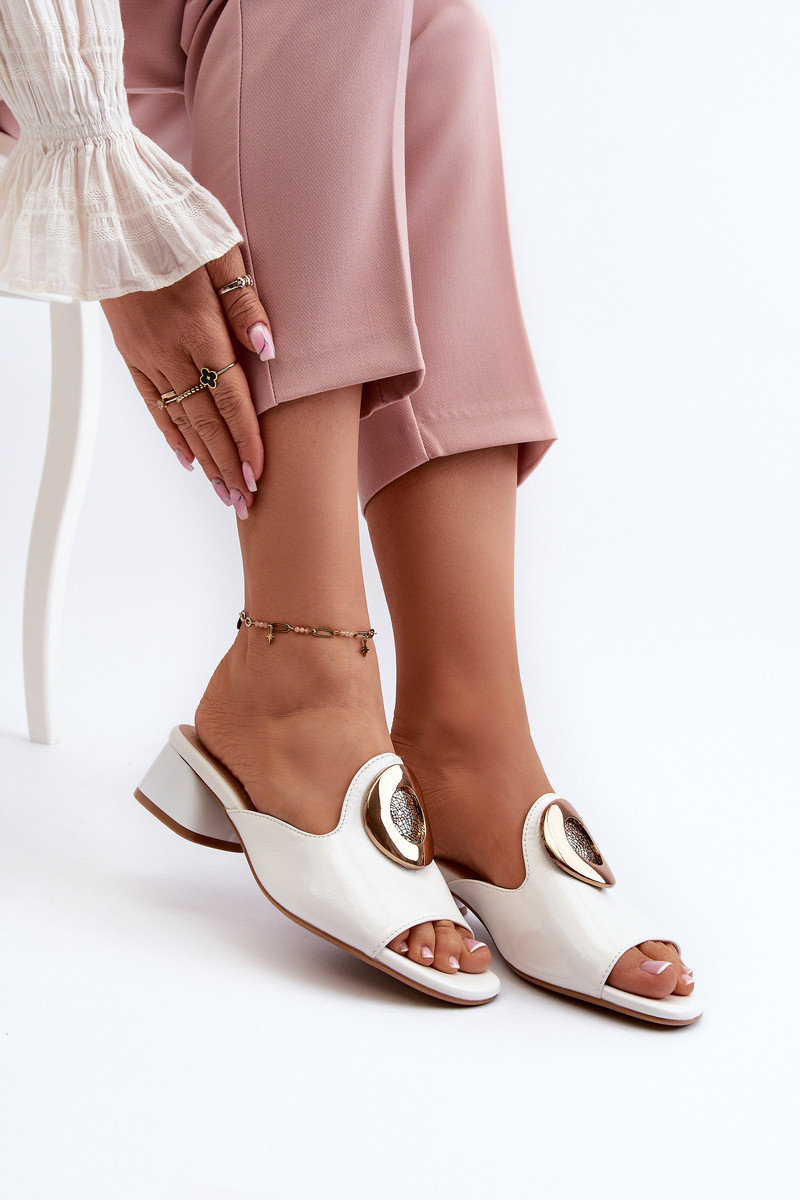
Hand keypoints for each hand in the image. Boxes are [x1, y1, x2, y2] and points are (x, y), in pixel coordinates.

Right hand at [100, 245, 274, 517]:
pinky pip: (152, 402)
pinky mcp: (130, 352)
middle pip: (205, 421)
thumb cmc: (171, 219)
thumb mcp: (219, 249)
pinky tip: (186, 457)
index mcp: (198, 328)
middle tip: (245, 503)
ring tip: (222, 492)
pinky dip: (171, 433)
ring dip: (203, 459)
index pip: (229, 398)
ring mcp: (146, 354)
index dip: (246, 440)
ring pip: (179, 419)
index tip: (260, 474)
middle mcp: (169, 350)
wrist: (107, 206)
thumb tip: (268, 350)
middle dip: (228, 465)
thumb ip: (244, 303)